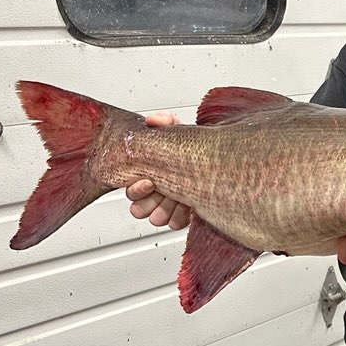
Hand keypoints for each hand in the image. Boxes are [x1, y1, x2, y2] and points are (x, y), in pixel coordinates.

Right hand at [125, 112, 191, 229]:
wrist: (215, 162)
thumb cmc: (192, 149)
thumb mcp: (179, 131)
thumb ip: (165, 121)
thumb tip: (152, 120)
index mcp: (146, 175)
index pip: (129, 191)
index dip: (136, 189)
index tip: (150, 181)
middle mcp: (154, 194)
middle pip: (139, 210)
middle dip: (153, 201)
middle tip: (168, 191)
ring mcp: (167, 207)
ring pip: (156, 219)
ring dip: (167, 209)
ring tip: (182, 198)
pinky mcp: (183, 216)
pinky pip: (174, 225)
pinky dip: (182, 216)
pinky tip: (190, 206)